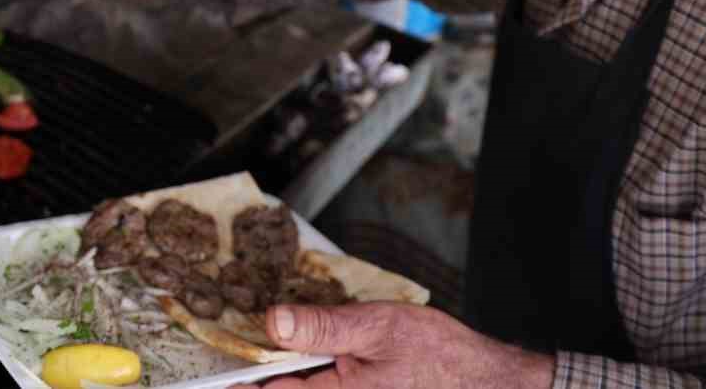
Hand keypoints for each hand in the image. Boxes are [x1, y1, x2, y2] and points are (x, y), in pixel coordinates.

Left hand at [234, 303, 555, 388]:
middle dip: (266, 380)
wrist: (489, 386)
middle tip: (239, 364)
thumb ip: (323, 326)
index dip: (241, 381)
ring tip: (277, 360)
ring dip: (291, 379)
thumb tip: (272, 321)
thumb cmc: (440, 357)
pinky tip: (311, 364)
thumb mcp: (377, 327)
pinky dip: (312, 382)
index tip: (216, 371)